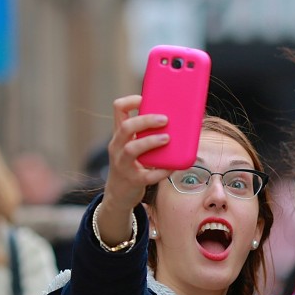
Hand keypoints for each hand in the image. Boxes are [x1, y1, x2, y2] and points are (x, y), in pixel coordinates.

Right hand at [98, 95, 170, 243]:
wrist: (119, 195)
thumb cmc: (131, 167)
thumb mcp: (133, 148)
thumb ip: (146, 137)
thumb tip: (176, 125)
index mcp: (119, 136)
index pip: (118, 110)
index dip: (131, 101)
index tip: (145, 99)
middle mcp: (117, 147)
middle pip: (126, 127)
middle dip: (145, 121)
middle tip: (165, 119)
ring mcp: (123, 164)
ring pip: (131, 149)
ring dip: (150, 141)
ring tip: (167, 139)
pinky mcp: (133, 181)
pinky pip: (148, 175)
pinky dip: (161, 171)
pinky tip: (172, 167)